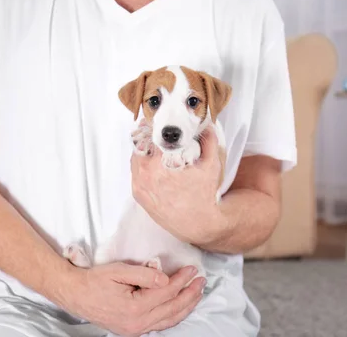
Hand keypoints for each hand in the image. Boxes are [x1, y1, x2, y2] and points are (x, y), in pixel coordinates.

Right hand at [59, 263, 205, 335]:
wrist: (74, 293)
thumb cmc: (95, 280)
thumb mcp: (119, 271)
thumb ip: (145, 274)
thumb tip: (166, 278)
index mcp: (135, 308)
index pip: (167, 292)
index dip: (182, 280)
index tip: (192, 269)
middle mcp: (137, 323)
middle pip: (172, 308)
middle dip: (190, 294)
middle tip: (201, 281)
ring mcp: (135, 330)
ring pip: (169, 320)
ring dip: (185, 307)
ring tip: (197, 293)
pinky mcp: (132, 330)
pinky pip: (159, 325)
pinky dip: (173, 316)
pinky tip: (180, 307)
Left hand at [130, 126, 225, 245]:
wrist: (198, 224)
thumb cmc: (204, 194)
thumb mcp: (211, 165)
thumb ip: (209, 141)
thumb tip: (208, 125)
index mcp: (161, 165)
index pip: (151, 136)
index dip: (156, 127)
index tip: (161, 123)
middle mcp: (146, 175)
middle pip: (139, 145)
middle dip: (148, 137)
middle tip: (157, 132)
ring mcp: (140, 186)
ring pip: (135, 158)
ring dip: (144, 150)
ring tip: (156, 147)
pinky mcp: (138, 195)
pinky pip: (135, 173)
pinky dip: (142, 165)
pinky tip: (153, 163)